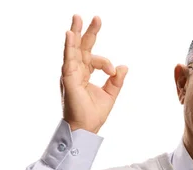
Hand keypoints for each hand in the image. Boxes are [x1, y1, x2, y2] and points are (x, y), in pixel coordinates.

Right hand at [61, 15, 128, 133]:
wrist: (86, 129)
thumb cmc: (94, 114)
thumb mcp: (110, 94)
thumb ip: (116, 80)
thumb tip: (124, 67)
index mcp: (84, 74)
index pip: (96, 59)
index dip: (107, 63)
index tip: (114, 72)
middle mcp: (76, 72)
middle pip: (82, 47)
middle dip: (88, 32)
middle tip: (94, 17)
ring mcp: (70, 74)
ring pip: (73, 50)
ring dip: (75, 33)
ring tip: (77, 18)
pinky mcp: (68, 79)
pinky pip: (68, 60)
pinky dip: (69, 47)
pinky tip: (70, 34)